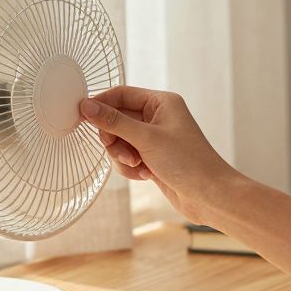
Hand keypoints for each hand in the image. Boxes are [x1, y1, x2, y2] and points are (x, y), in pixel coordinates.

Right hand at [79, 86, 240, 223]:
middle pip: (116, 119)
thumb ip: (114, 122)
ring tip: (138, 166)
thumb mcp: (146, 139)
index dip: (101, 104)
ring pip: (119, 141)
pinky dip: (130, 168)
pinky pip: (126, 157)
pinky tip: (146, 175)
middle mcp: (157, 117)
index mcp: (161, 102)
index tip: (82, 115)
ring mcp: (154, 138)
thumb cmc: (188, 163)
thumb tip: (87, 106)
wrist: (209, 196)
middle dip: (115, 139)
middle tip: (124, 153)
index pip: (121, 94)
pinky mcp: (152, 157)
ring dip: (122, 156)